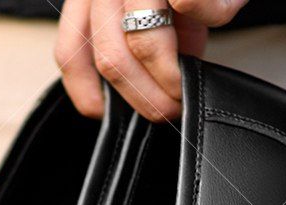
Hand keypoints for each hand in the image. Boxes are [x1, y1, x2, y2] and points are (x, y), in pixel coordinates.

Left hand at [55, 0, 247, 120]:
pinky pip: (189, 3)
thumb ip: (142, 42)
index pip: (70, 48)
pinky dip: (208, 21)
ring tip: (186, 89)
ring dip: (169, 78)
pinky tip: (215, 21)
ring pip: (142, 42)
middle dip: (142, 98)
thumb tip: (151, 89)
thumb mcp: (151, 6)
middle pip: (109, 58)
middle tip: (168, 109)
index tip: (104, 112)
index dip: (84, 91)